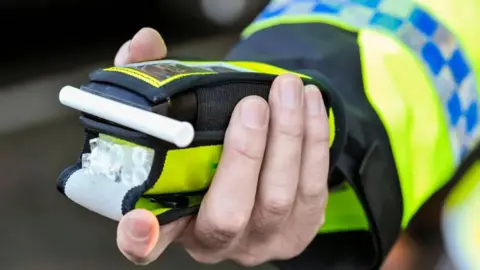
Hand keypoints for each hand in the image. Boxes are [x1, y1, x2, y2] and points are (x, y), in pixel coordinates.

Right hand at [114, 27, 329, 266]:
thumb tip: (145, 43)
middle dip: (245, 154)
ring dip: (289, 136)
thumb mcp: (173, 119)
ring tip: (288, 89)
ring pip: (280, 198)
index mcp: (171, 222)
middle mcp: (215, 241)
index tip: (142, 220)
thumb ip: (152, 83)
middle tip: (253, 105)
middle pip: (230, 214)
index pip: (145, 244)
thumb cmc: (204, 146)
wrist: (248, 167)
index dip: (140, 238)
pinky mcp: (299, 229)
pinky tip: (309, 105)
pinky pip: (313, 188)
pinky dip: (313, 141)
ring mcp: (260, 240)